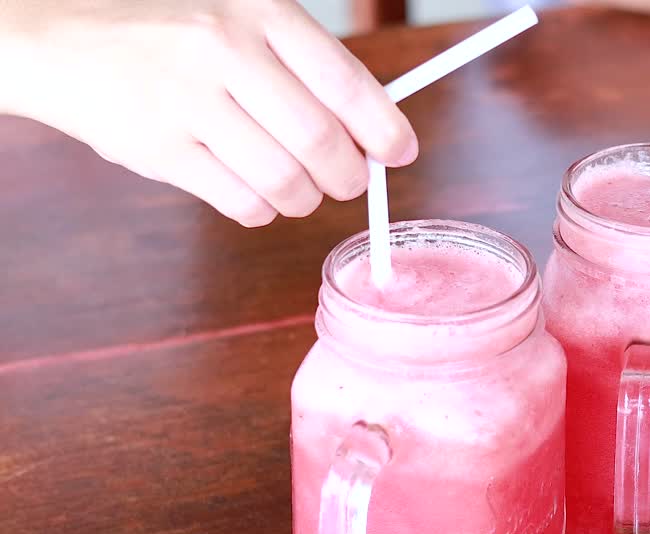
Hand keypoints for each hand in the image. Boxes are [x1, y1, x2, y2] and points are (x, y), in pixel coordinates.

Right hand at [2, 0, 417, 226]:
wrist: (60, 36)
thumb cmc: (168, 31)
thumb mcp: (237, 17)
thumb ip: (301, 66)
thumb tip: (373, 132)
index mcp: (259, 11)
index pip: (345, 82)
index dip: (385, 129)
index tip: (400, 153)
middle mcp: (224, 51)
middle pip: (321, 142)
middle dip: (348, 176)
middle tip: (348, 181)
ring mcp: (187, 101)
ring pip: (285, 180)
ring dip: (305, 198)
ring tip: (299, 188)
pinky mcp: (158, 149)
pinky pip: (240, 202)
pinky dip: (261, 209)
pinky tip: (255, 193)